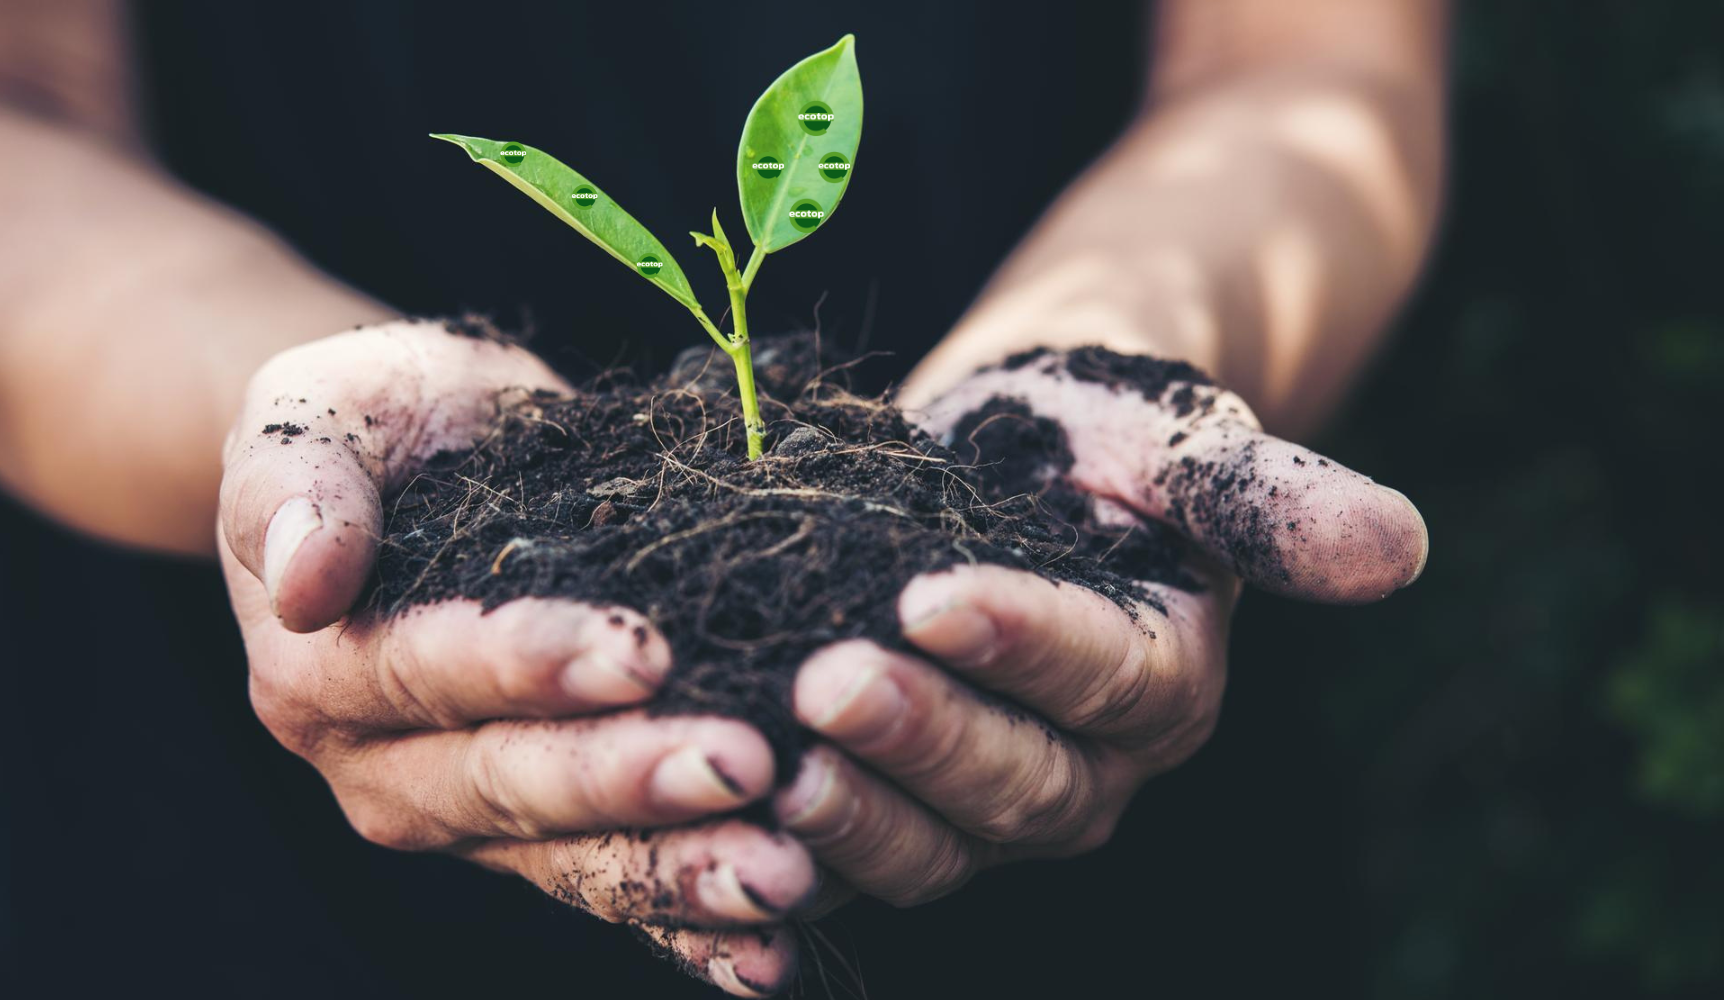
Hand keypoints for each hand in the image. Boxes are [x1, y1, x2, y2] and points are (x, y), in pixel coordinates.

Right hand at [218, 320, 814, 995]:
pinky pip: (612, 885)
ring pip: (574, 855)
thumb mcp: (314, 417)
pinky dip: (687, 926)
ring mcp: (465, 816)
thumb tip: (305, 578)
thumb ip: (297, 489)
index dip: (532, 665)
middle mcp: (385, 767)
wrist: (410, 461)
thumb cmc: (373, 424)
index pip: (430, 670)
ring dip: (680, 871)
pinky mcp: (535, 838)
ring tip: (781, 875)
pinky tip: (771, 948)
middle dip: (630, 779)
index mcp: (322, 672)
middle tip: (743, 762)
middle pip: (512, 781)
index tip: (643, 651)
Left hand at [773, 348, 1427, 904]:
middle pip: (1013, 784)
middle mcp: (1082, 768)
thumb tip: (1400, 546)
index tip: (932, 592)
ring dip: (851, 812)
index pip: (1102, 681)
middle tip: (825, 678)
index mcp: (1161, 687)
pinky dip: (790, 863)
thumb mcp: (1182, 445)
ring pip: (929, 844)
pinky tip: (718, 836)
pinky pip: (846, 858)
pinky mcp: (891, 807)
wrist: (1002, 466)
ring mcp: (980, 803)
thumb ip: (1270, 499)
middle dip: (919, 737)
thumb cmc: (1097, 442)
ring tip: (767, 761)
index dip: (1022, 645)